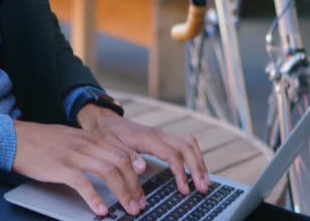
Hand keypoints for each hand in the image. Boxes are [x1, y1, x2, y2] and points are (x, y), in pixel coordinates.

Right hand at [11, 120, 146, 215]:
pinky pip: (83, 183)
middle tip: (140, 203)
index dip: (136, 170)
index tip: (144, 186)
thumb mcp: (71, 139)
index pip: (123, 152)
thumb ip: (90, 149)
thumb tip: (108, 164)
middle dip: (134, 185)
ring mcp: (74, 155)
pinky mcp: (60, 167)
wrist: (15, 138)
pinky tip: (101, 210)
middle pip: (121, 163)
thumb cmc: (42, 142)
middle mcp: (86, 144)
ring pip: (108, 172)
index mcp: (91, 138)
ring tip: (128, 208)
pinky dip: (95, 198)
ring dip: (122, 193)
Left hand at [78, 104, 211, 195]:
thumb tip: (143, 168)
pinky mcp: (164, 139)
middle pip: (187, 147)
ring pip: (190, 144)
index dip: (180, 172)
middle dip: (197, 168)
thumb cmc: (107, 134)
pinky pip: (186, 144)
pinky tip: (197, 171)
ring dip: (199, 162)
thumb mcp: (110, 145)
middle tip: (202, 188)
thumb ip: (126, 156)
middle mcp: (159, 134)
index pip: (171, 154)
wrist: (105, 120)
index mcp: (147, 137)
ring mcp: (163, 135)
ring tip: (205, 182)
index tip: (184, 189)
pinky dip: (195, 157)